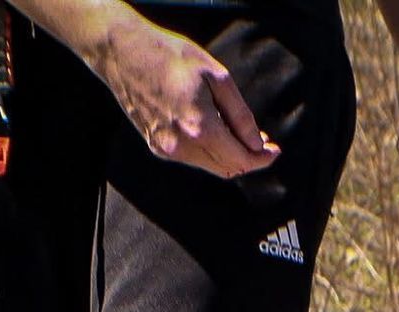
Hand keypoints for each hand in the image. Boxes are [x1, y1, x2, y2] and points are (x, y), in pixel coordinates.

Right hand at [86, 12, 278, 178]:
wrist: (124, 54)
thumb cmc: (171, 57)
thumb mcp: (216, 76)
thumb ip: (240, 114)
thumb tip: (256, 143)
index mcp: (199, 127)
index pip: (240, 159)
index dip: (262, 159)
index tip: (274, 151)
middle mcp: (181, 145)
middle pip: (227, 169)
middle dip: (248, 159)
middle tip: (262, 143)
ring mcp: (166, 149)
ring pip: (209, 167)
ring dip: (229, 157)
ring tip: (239, 134)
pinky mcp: (156, 146)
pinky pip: (192, 159)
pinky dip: (209, 153)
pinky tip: (215, 132)